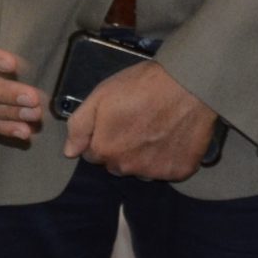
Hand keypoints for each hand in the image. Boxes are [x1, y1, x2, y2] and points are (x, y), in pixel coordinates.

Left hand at [61, 60, 217, 179]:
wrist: (188, 84)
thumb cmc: (140, 85)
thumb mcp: (101, 95)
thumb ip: (80, 125)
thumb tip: (70, 152)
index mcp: (105, 150)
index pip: (93, 153)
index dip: (102, 136)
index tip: (115, 121)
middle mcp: (127, 168)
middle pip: (116, 163)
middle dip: (121, 148)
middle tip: (137, 122)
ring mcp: (154, 173)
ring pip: (141, 169)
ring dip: (144, 155)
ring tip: (157, 128)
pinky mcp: (179, 172)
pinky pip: (167, 170)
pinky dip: (168, 158)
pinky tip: (172, 136)